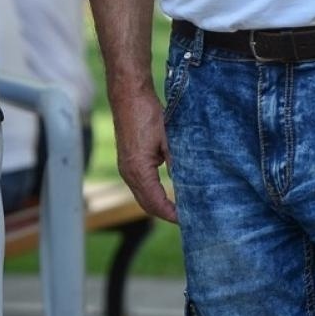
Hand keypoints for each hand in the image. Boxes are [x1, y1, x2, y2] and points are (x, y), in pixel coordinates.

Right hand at [109, 88, 177, 222]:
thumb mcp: (168, 139)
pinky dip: (152, 194)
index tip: (189, 219)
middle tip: (187, 217)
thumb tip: (189, 184)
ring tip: (179, 208)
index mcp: (138, 170)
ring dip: (158, 204)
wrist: (128, 96)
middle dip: (165, 214)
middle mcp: (128, 173)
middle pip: (146, 204)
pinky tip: (166, 192)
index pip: (156, 203)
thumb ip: (177, 163)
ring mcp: (125, 168)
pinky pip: (138, 186)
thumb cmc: (147, 114)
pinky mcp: (126, 161)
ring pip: (142, 196)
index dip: (172, 214)